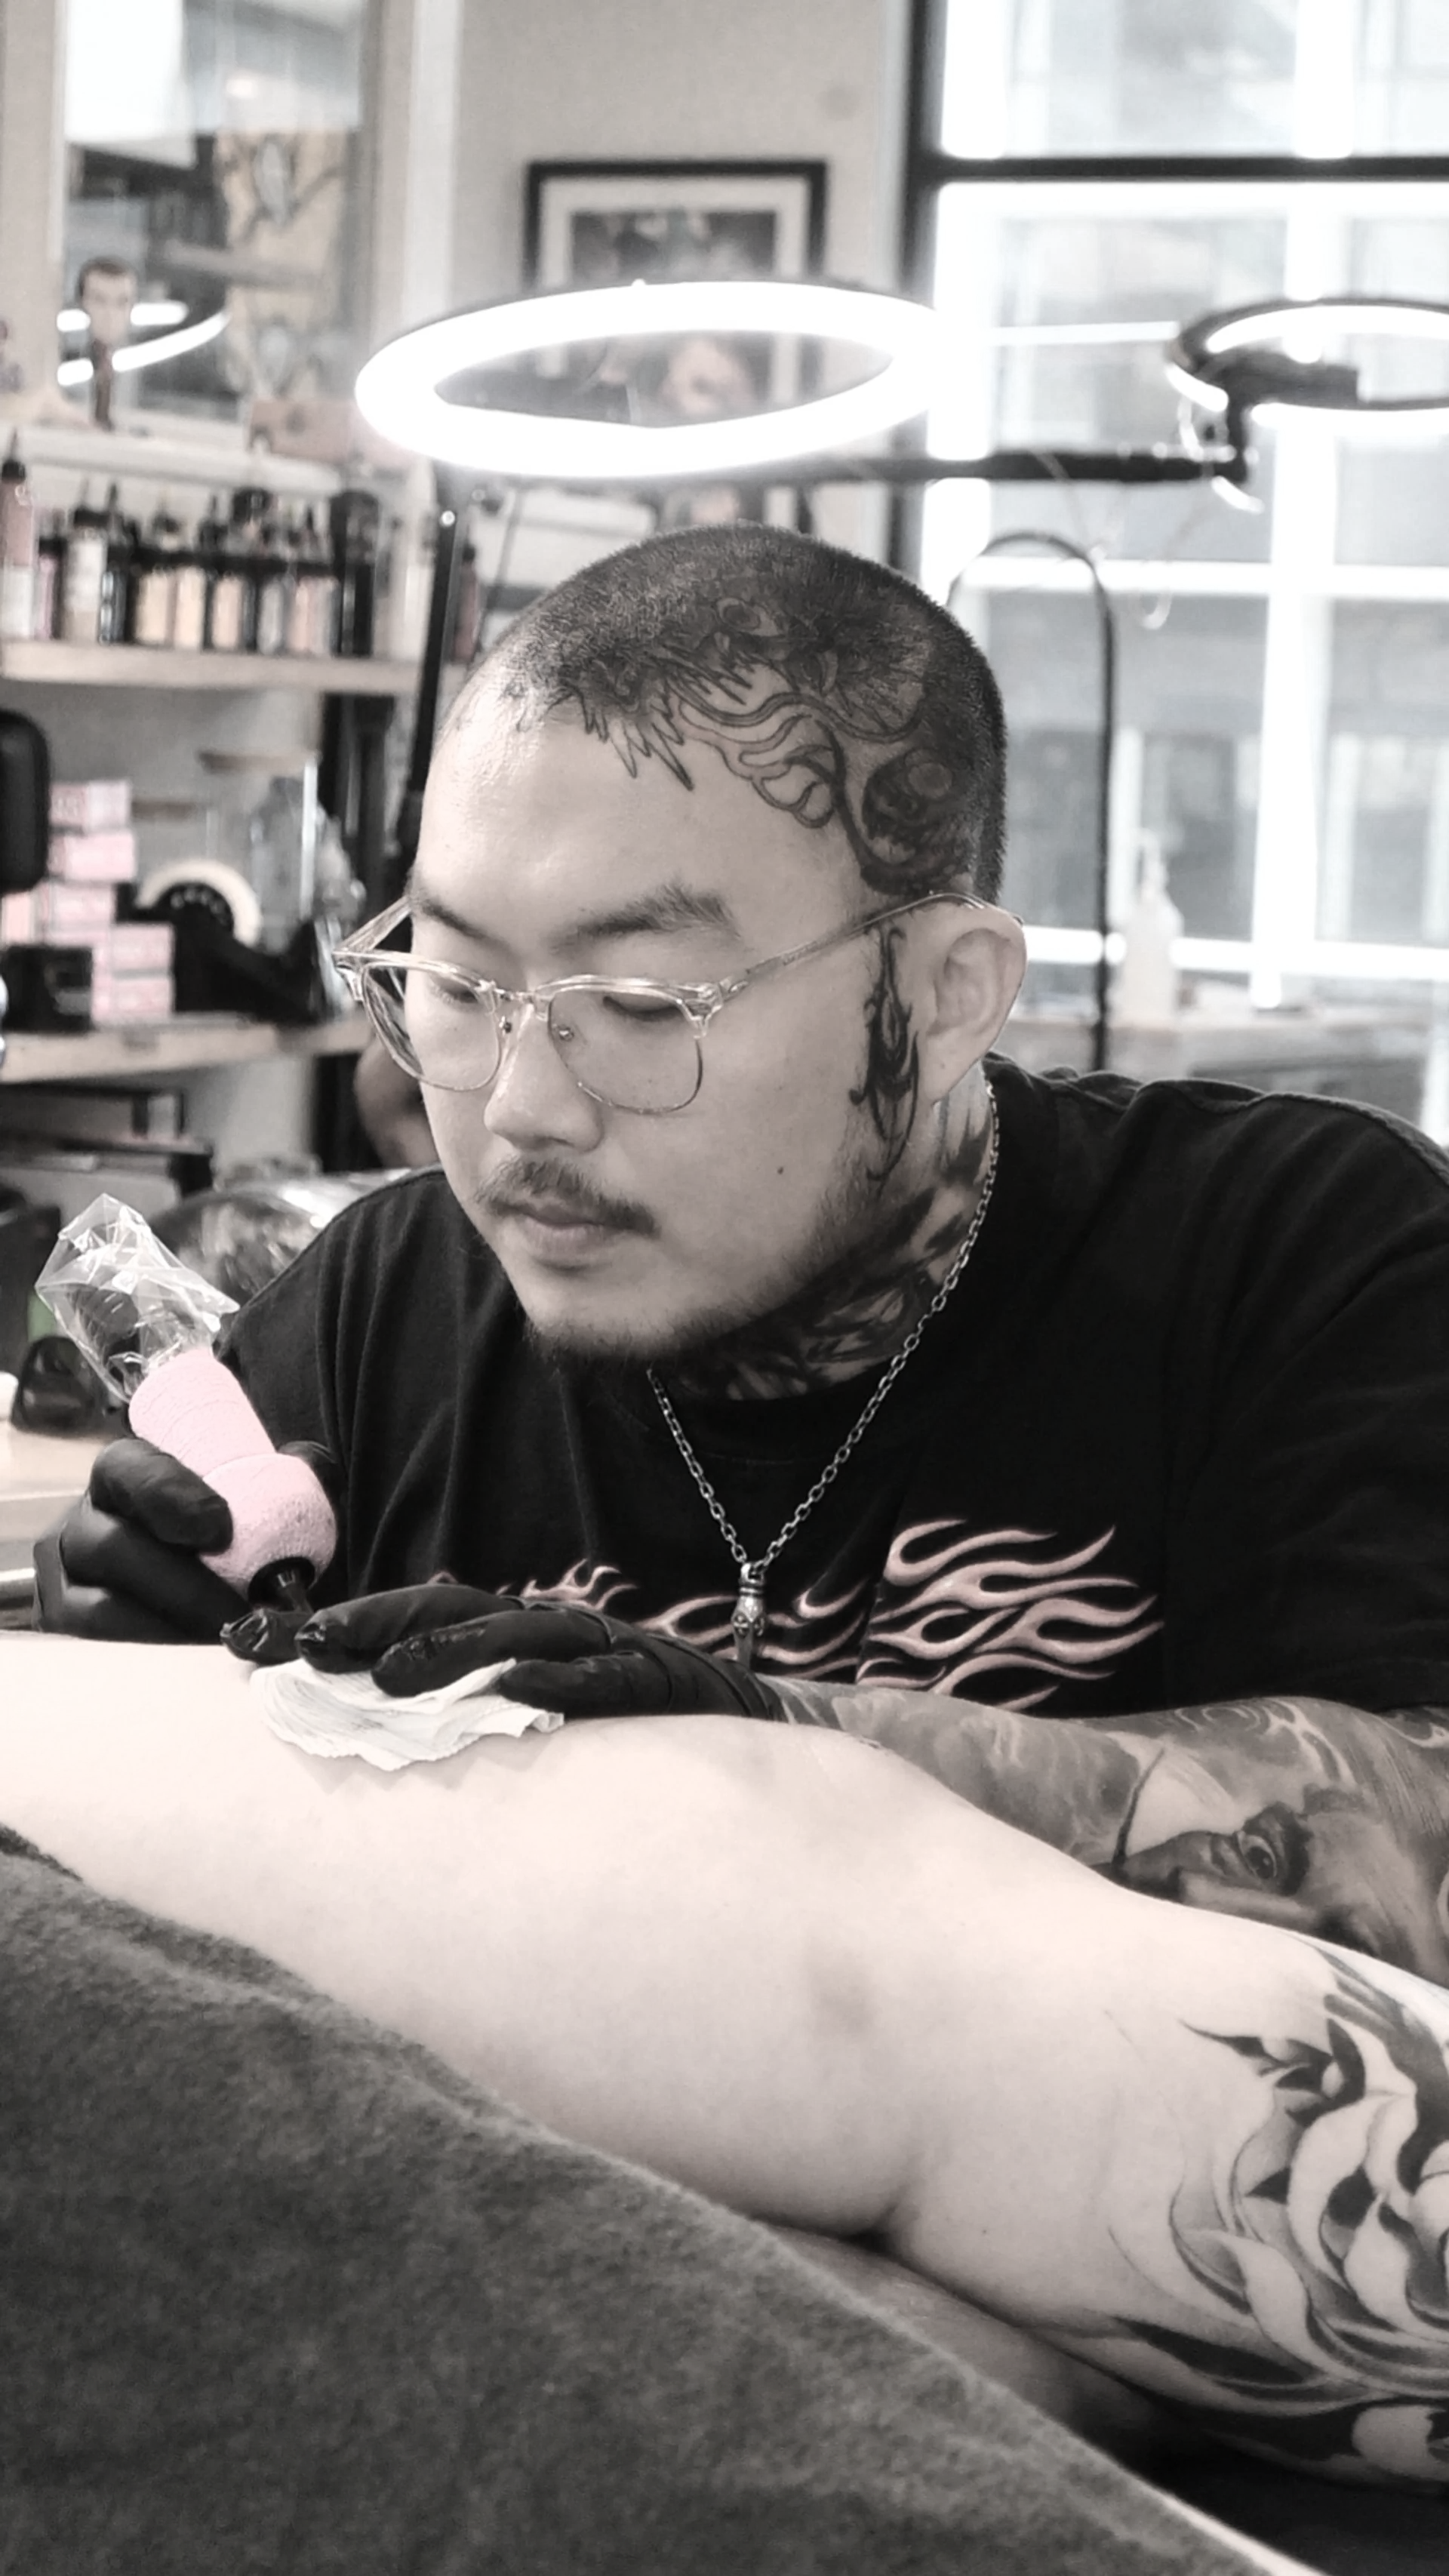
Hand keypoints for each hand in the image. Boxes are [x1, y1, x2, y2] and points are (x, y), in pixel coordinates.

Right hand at [33, 1433, 338, 1646]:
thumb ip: (288, 1478)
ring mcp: (64, 1584)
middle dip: (185, 1587)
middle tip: (243, 1615)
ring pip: (101, 1610)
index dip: (169, 1495)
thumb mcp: (253, 1504)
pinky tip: (197, 1671)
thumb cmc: (225, 1546)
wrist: (192, 1601)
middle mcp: (81, 1525)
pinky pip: (99, 1655)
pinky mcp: (66, 1636)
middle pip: (114, 1548)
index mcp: (121, 1479)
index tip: (220, 1530)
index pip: (128, 1468)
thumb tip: (311, 1463)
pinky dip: (152, 1664)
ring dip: (170, 1632)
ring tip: (227, 1646)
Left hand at [274, 1583, 782, 1719]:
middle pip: (447, 1615)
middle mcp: (547, 1630)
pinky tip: (523, 1696)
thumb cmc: (622, 1719)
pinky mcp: (659, 1685)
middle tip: (297, 1650)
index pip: (407, 1615)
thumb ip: (459, 1702)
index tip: (252, 1644)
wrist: (745, 1727)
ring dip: (452, 1655)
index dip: (334, 1624)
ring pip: (518, 1639)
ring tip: (386, 1675)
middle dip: (369, 1627)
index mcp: (510, 1633)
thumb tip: (355, 1705)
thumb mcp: (530, 1707)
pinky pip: (609, 1682)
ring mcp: (603, 1650)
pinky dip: (566, 1685)